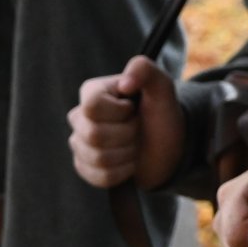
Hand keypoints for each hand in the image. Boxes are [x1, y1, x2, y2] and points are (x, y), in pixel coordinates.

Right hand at [67, 56, 182, 189]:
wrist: (168, 146)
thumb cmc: (162, 113)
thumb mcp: (161, 87)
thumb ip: (146, 70)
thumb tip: (125, 83)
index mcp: (92, 92)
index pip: (92, 105)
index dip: (120, 112)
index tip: (134, 108)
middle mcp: (80, 117)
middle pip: (94, 134)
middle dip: (128, 134)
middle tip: (138, 128)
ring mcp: (80, 143)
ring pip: (98, 158)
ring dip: (127, 154)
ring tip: (135, 144)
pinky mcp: (84, 167)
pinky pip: (100, 176)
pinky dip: (123, 171)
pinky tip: (130, 162)